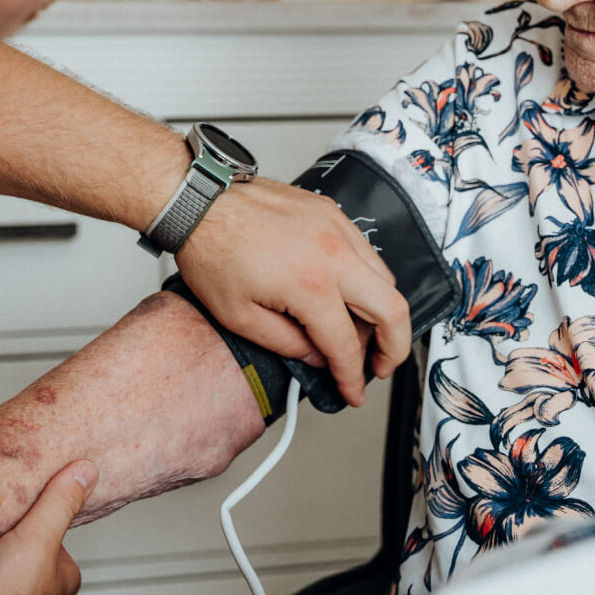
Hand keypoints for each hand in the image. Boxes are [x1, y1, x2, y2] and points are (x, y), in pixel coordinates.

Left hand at [174, 177, 410, 406]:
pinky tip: (346, 295)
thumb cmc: (212, 250)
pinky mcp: (332, 213)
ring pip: (386, 279)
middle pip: (393, 310)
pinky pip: (367, 253)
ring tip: (360, 335)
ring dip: (382, 313)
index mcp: (309, 284)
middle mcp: (333, 253)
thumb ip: (286, 344)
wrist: (201, 201)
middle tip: (378, 368)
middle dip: (393, 349)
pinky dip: (367, 280)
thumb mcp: (239, 316)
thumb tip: (315, 356)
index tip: (352, 392)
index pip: (346, 344)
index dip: (353, 378)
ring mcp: (337, 228)